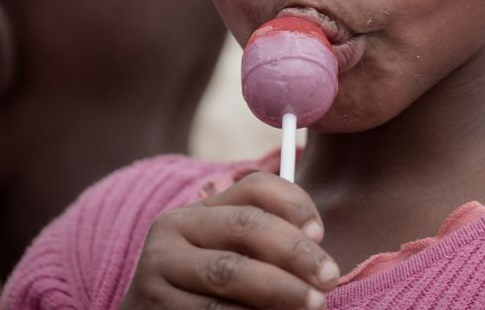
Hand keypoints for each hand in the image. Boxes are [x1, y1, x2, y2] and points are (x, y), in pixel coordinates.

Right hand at [120, 171, 339, 308]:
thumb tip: (314, 237)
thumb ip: (266, 238)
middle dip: (295, 252)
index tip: (321, 233)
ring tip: (313, 304)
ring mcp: (157, 271)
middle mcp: (171, 230)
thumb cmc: (205, 289)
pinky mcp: (154, 308)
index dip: (294, 204)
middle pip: (245, 226)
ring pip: (229, 273)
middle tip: (329, 279)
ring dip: (280, 290)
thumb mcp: (229, 254)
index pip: (254, 187)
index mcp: (198, 208)